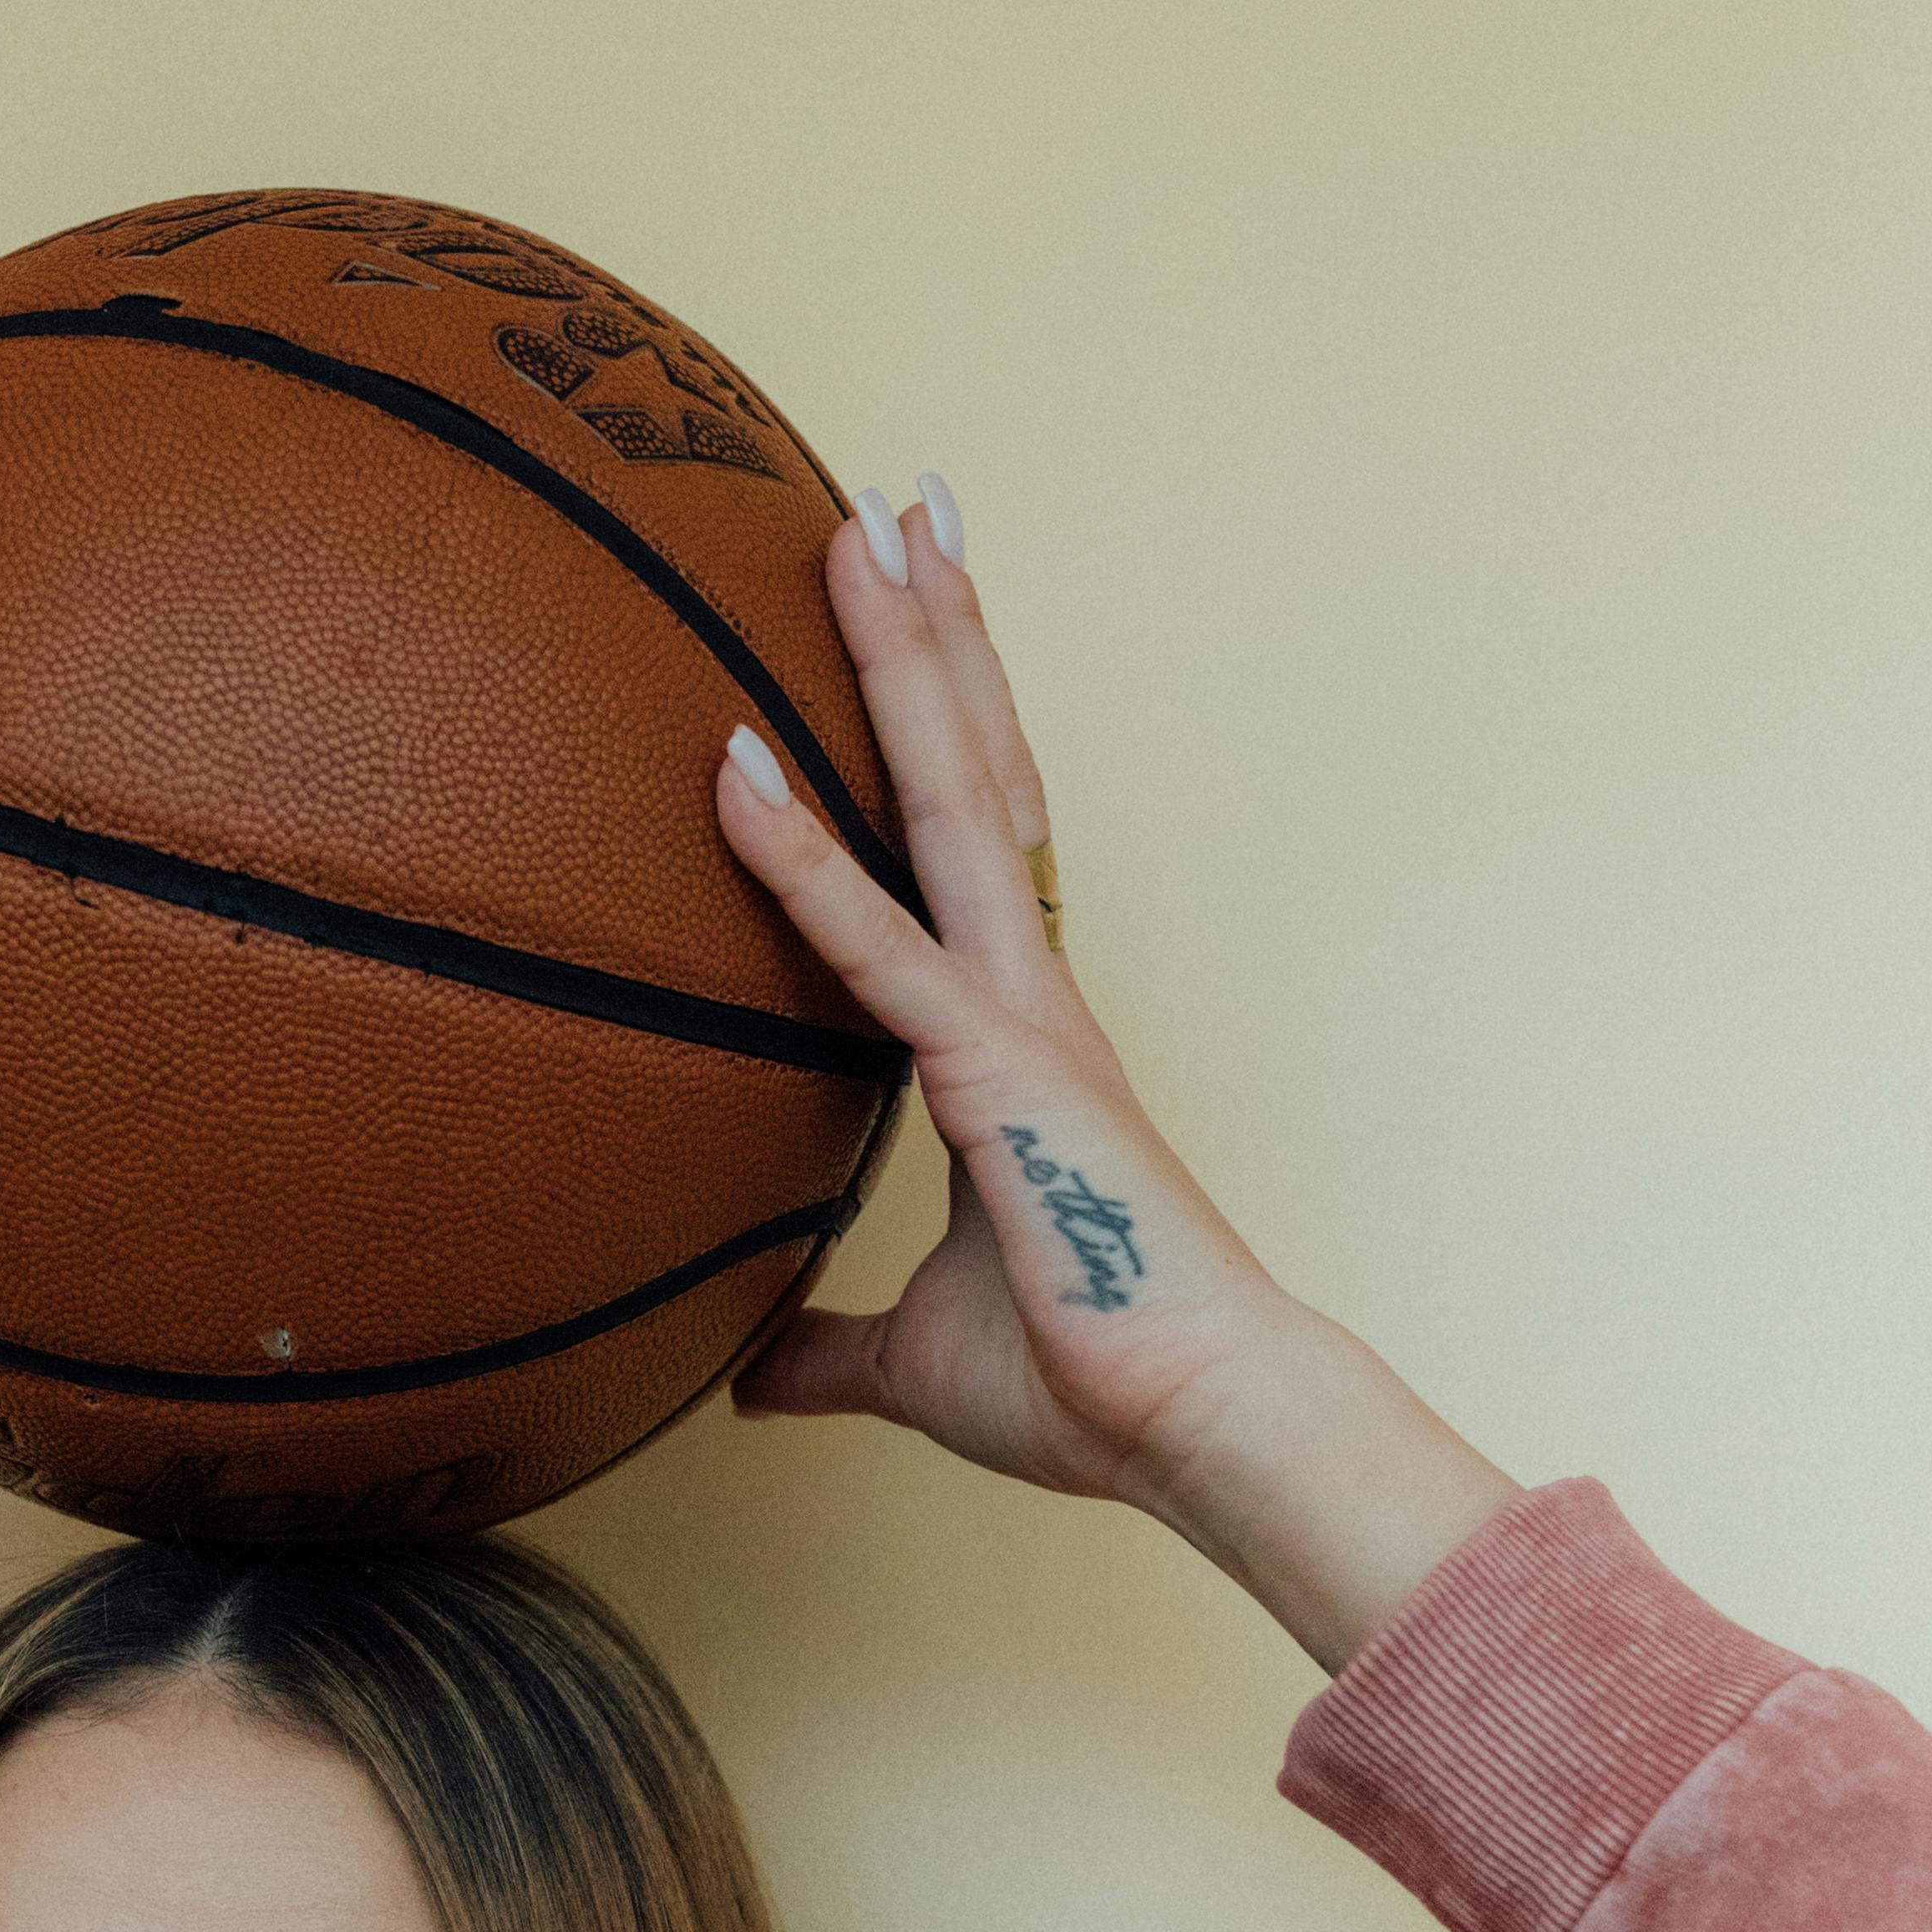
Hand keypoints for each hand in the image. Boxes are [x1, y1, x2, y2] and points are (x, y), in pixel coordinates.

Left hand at [711, 483, 1517, 1674]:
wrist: (1198, 1428)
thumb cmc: (1091, 1385)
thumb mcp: (917, 1355)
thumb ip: (829, 1345)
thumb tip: (752, 1377)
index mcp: (1016, 1040)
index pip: (966, 852)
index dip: (939, 733)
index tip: (913, 620)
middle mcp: (1027, 997)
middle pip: (973, 775)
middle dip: (930, 636)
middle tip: (892, 503)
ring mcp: (1018, 1020)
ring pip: (951, 801)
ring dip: (902, 662)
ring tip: (867, 527)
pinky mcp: (992, 1073)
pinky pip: (871, 946)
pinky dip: (797, 855)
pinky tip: (733, 763)